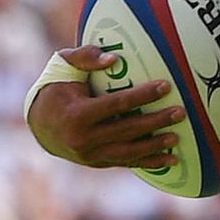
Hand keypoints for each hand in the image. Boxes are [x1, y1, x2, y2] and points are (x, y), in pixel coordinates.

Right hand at [27, 45, 186, 169]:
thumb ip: (85, 57)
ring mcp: (91, 155)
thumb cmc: (56, 88)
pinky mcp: (97, 162)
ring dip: (155, 146)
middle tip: (181, 112)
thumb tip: (113, 59)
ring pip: (129, 152)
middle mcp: (84, 139)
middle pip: (127, 129)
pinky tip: (170, 160)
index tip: (165, 86)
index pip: (117, 104)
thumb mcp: (63, 66)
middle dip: (156, 121)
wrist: (39, 125)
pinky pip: (126, 162)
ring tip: (178, 136)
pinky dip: (149, 162)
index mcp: (77, 114)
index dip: (143, 96)